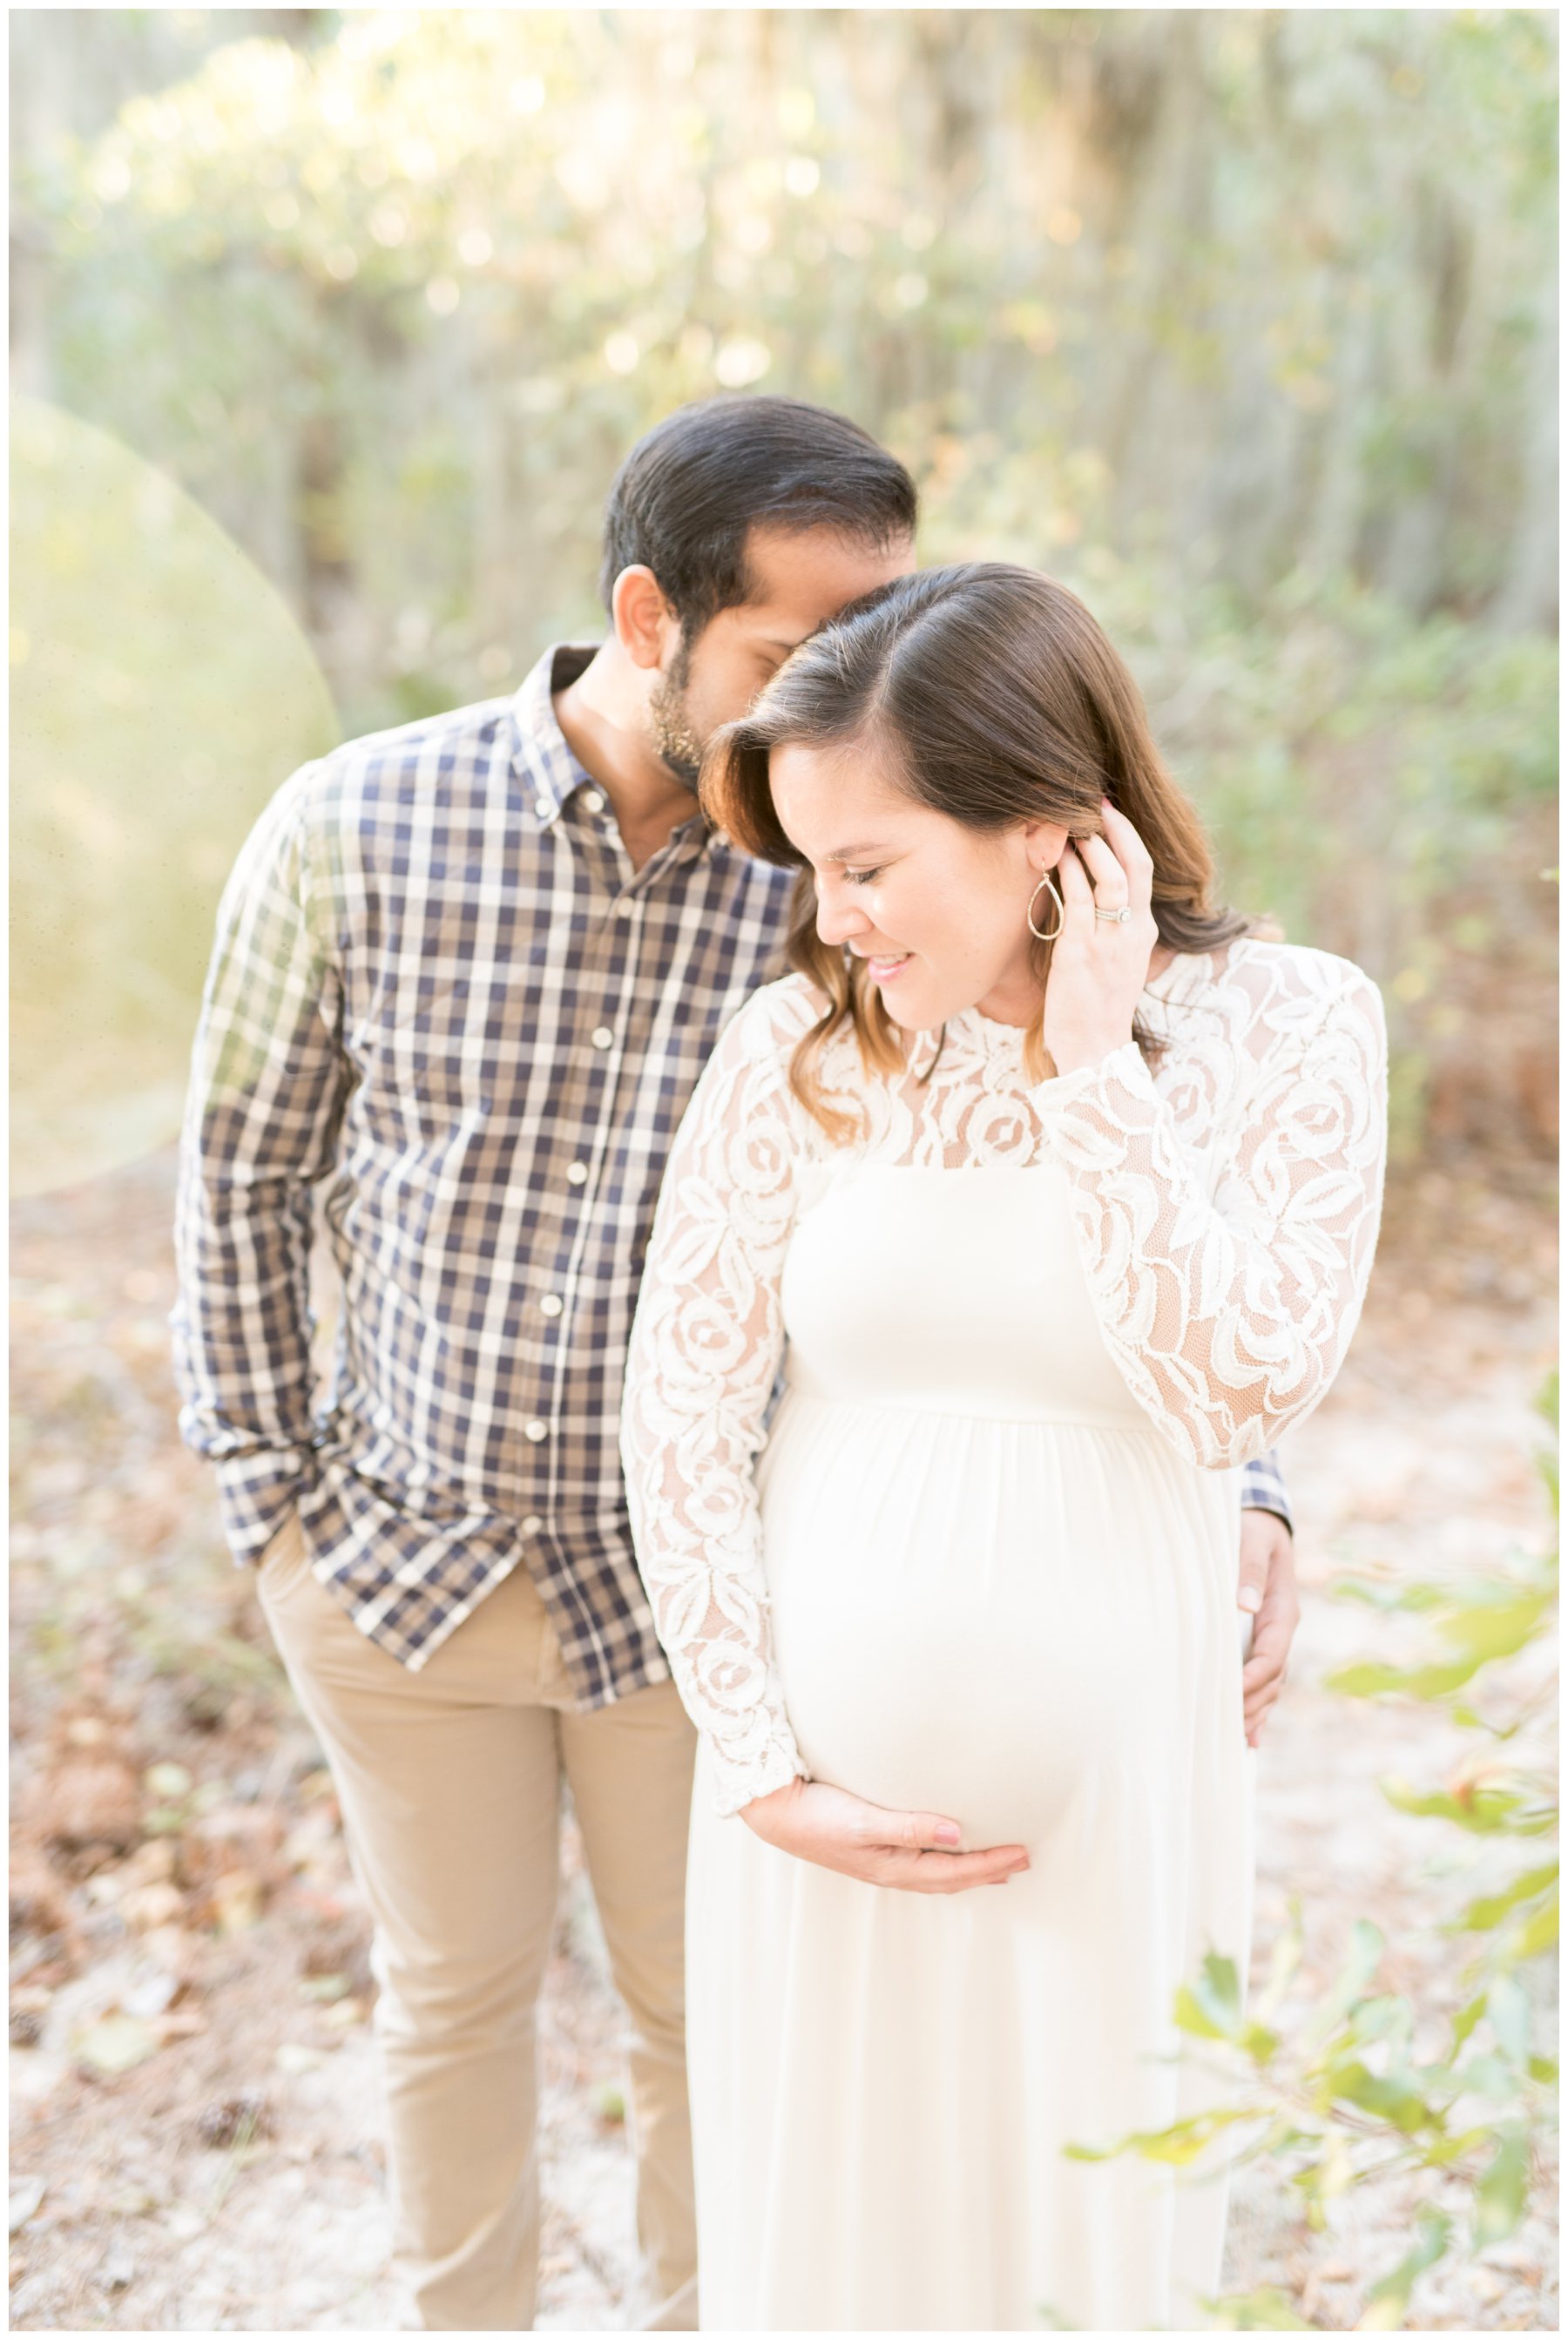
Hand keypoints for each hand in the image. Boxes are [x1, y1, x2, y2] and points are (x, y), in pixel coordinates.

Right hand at [740, 1777, 1029, 1893]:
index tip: (1022, 1854)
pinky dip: (946, 1858)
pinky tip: (948, 1847)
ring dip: (970, 1869)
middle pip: (952, 1878)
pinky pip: (922, 1859)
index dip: (991, 1865)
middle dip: (989, 1871)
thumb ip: (910, 1827)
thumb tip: (959, 1835)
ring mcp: (882, 1860)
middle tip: (1024, 1860)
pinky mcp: (873, 1846)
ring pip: (938, 1871)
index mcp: (894, 1868)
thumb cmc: (816, 1816)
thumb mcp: (864, 1822)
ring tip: (997, 1864)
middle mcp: (892, 1869)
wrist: (776, 1812)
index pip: (955, 1872)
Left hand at [1042, 800, 1161, 1077]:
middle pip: (1136, 864)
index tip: (1109, 812)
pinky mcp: (1081, 951)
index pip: (1144, 871)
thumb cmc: (1096, 1008)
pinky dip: (1068, 872)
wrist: (1094, 1051)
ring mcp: (1110, 941)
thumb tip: (1088, 893)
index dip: (1128, 837)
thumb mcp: (1115, 963)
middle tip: (1095, 800)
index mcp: (1145, 932)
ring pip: (1110, 877)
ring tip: (1073, 822)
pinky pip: (1078, 900)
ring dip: (1092, 844)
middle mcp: (1134, 932)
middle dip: (1117, 827)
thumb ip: (1111, 929)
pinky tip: (1054, 855)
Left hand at [1238, 1509, 1298, 1748]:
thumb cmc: (1252, 1530)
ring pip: (1271, 1683)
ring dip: (1257, 1710)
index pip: (1271, 1654)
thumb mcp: (1251, 1540)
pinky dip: (1258, 1704)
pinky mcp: (1261, 1638)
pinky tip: (1251, 1734)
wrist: (1261, 1522)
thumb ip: (1249, 1569)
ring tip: (1239, 1739)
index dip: (1252, 1677)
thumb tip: (1245, 1602)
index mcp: (1282, 1610)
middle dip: (1253, 1703)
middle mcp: (1281, 1628)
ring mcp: (1273, 1636)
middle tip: (1228, 1728)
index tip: (1231, 1692)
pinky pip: (1264, 1677)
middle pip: (1272, 1677)